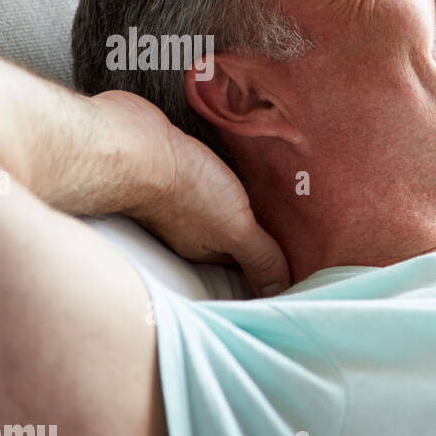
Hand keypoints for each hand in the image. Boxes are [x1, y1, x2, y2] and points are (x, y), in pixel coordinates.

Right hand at [91, 91, 291, 296]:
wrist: (131, 143)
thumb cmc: (183, 189)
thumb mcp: (233, 229)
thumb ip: (259, 257)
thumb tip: (279, 292)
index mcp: (205, 248)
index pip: (245, 261)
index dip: (271, 258)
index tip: (304, 253)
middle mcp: (191, 228)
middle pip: (234, 233)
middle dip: (262, 227)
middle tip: (302, 220)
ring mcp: (180, 197)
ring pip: (221, 204)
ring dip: (246, 197)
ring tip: (284, 188)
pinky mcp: (176, 165)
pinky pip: (208, 174)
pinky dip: (227, 172)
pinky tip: (246, 161)